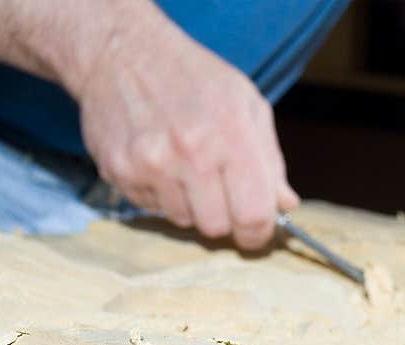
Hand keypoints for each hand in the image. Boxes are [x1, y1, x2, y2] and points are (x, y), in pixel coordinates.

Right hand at [75, 16, 297, 249]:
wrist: (123, 50)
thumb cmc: (194, 76)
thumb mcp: (247, 104)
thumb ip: (270, 160)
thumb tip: (285, 204)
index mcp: (232, 137)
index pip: (253, 215)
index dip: (258, 234)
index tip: (256, 233)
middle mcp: (191, 154)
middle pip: (216, 227)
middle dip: (224, 218)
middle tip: (220, 194)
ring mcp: (151, 164)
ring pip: (182, 220)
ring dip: (190, 204)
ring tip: (186, 168)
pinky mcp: (119, 170)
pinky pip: (151, 207)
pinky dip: (160, 194)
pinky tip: (160, 162)